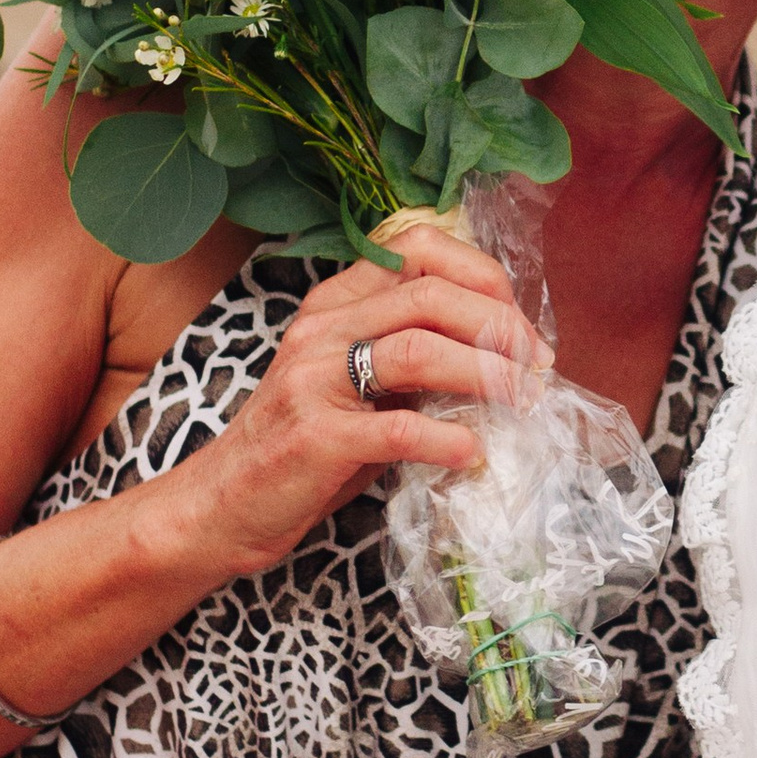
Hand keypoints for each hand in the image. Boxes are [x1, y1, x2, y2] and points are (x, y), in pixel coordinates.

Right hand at [170, 212, 550, 585]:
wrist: (219, 508)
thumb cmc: (303, 449)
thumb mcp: (357, 386)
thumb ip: (414, 360)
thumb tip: (506, 359)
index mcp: (335, 303)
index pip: (417, 249)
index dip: (483, 277)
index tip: (519, 325)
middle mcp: (322, 327)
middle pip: (431, 294)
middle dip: (500, 327)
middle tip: (537, 368)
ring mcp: (313, 378)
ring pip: (420, 348)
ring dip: (487, 374)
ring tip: (521, 401)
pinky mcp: (314, 436)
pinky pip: (398, 426)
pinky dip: (448, 438)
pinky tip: (472, 454)